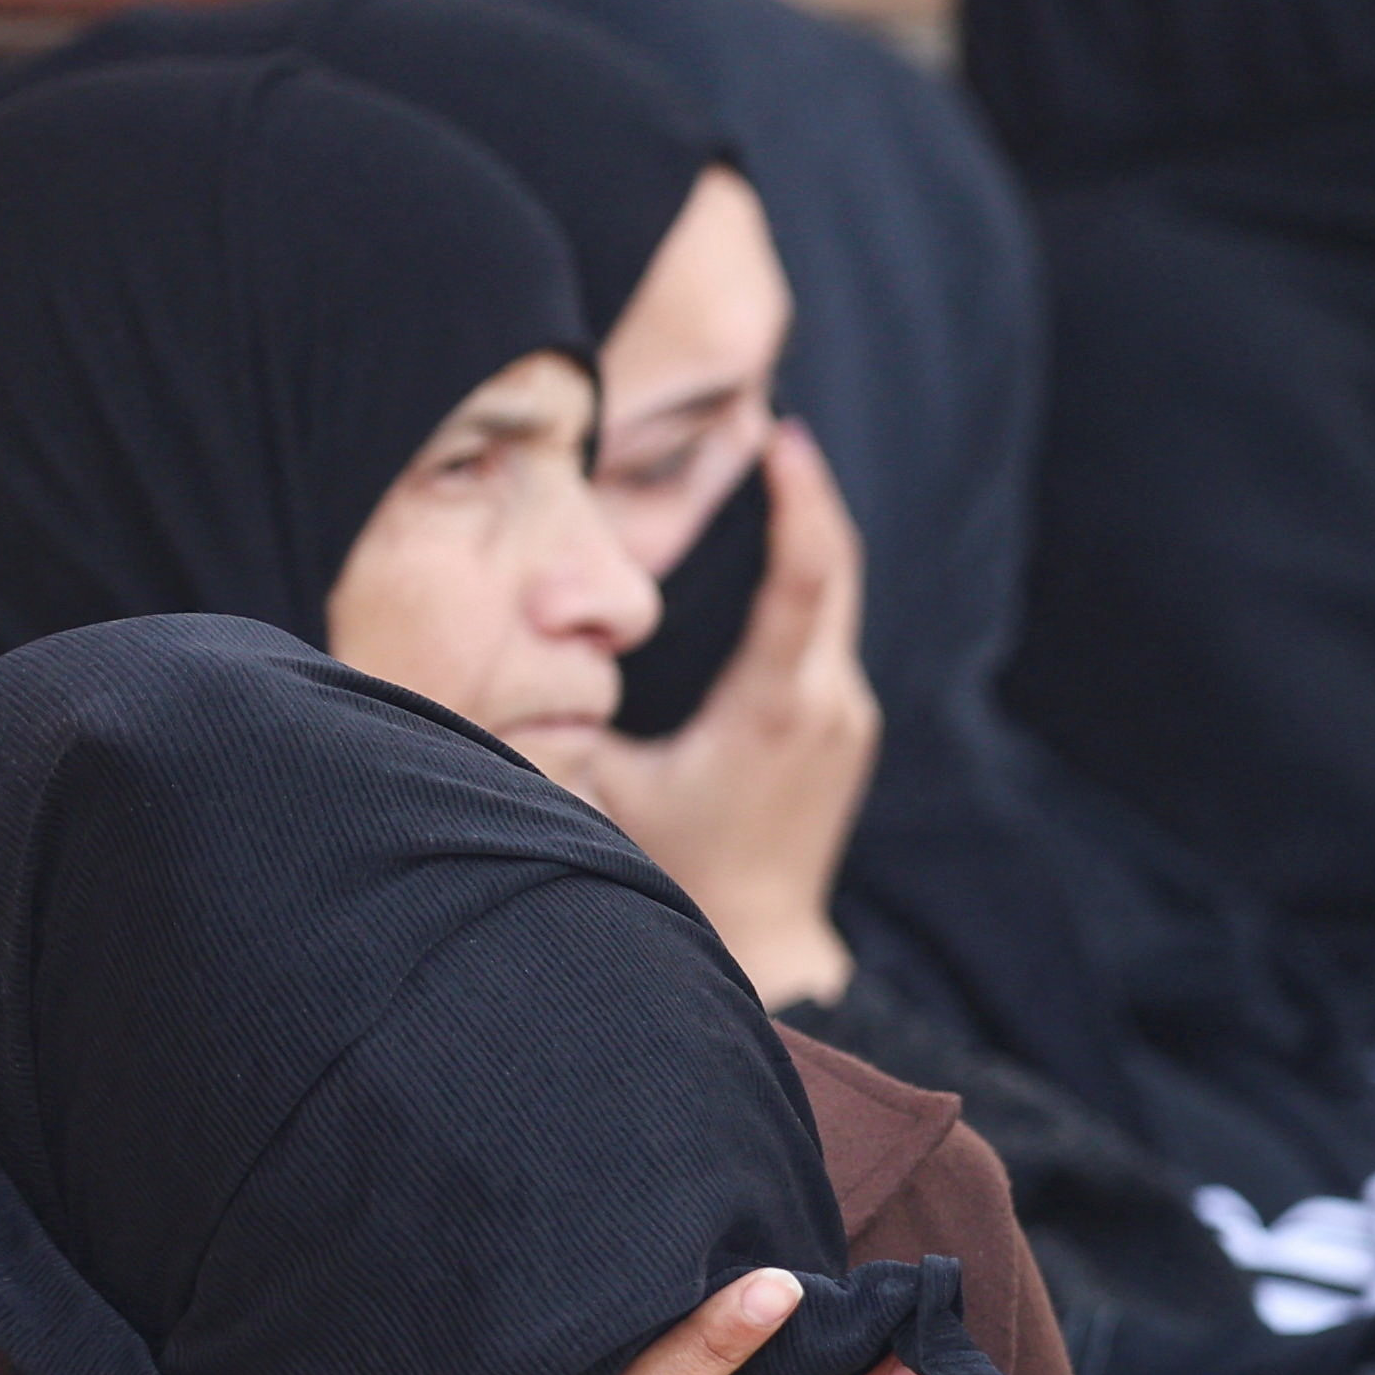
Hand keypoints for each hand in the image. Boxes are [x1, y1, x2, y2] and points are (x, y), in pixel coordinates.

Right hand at [570, 423, 878, 1011]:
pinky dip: (806, 583)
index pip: (802, 580)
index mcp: (777, 707)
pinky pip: (829, 632)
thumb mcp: (608, 791)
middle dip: (805, 497)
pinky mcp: (845, 730)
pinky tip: (770, 555)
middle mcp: (829, 703)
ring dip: (807, 536)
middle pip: (835, 572)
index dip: (797, 501)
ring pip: (836, 601)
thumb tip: (525, 647)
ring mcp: (848, 718)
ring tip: (768, 469)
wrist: (763, 946)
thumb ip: (572, 719)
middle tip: (772, 428)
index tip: (783, 437)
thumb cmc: (678, 872)